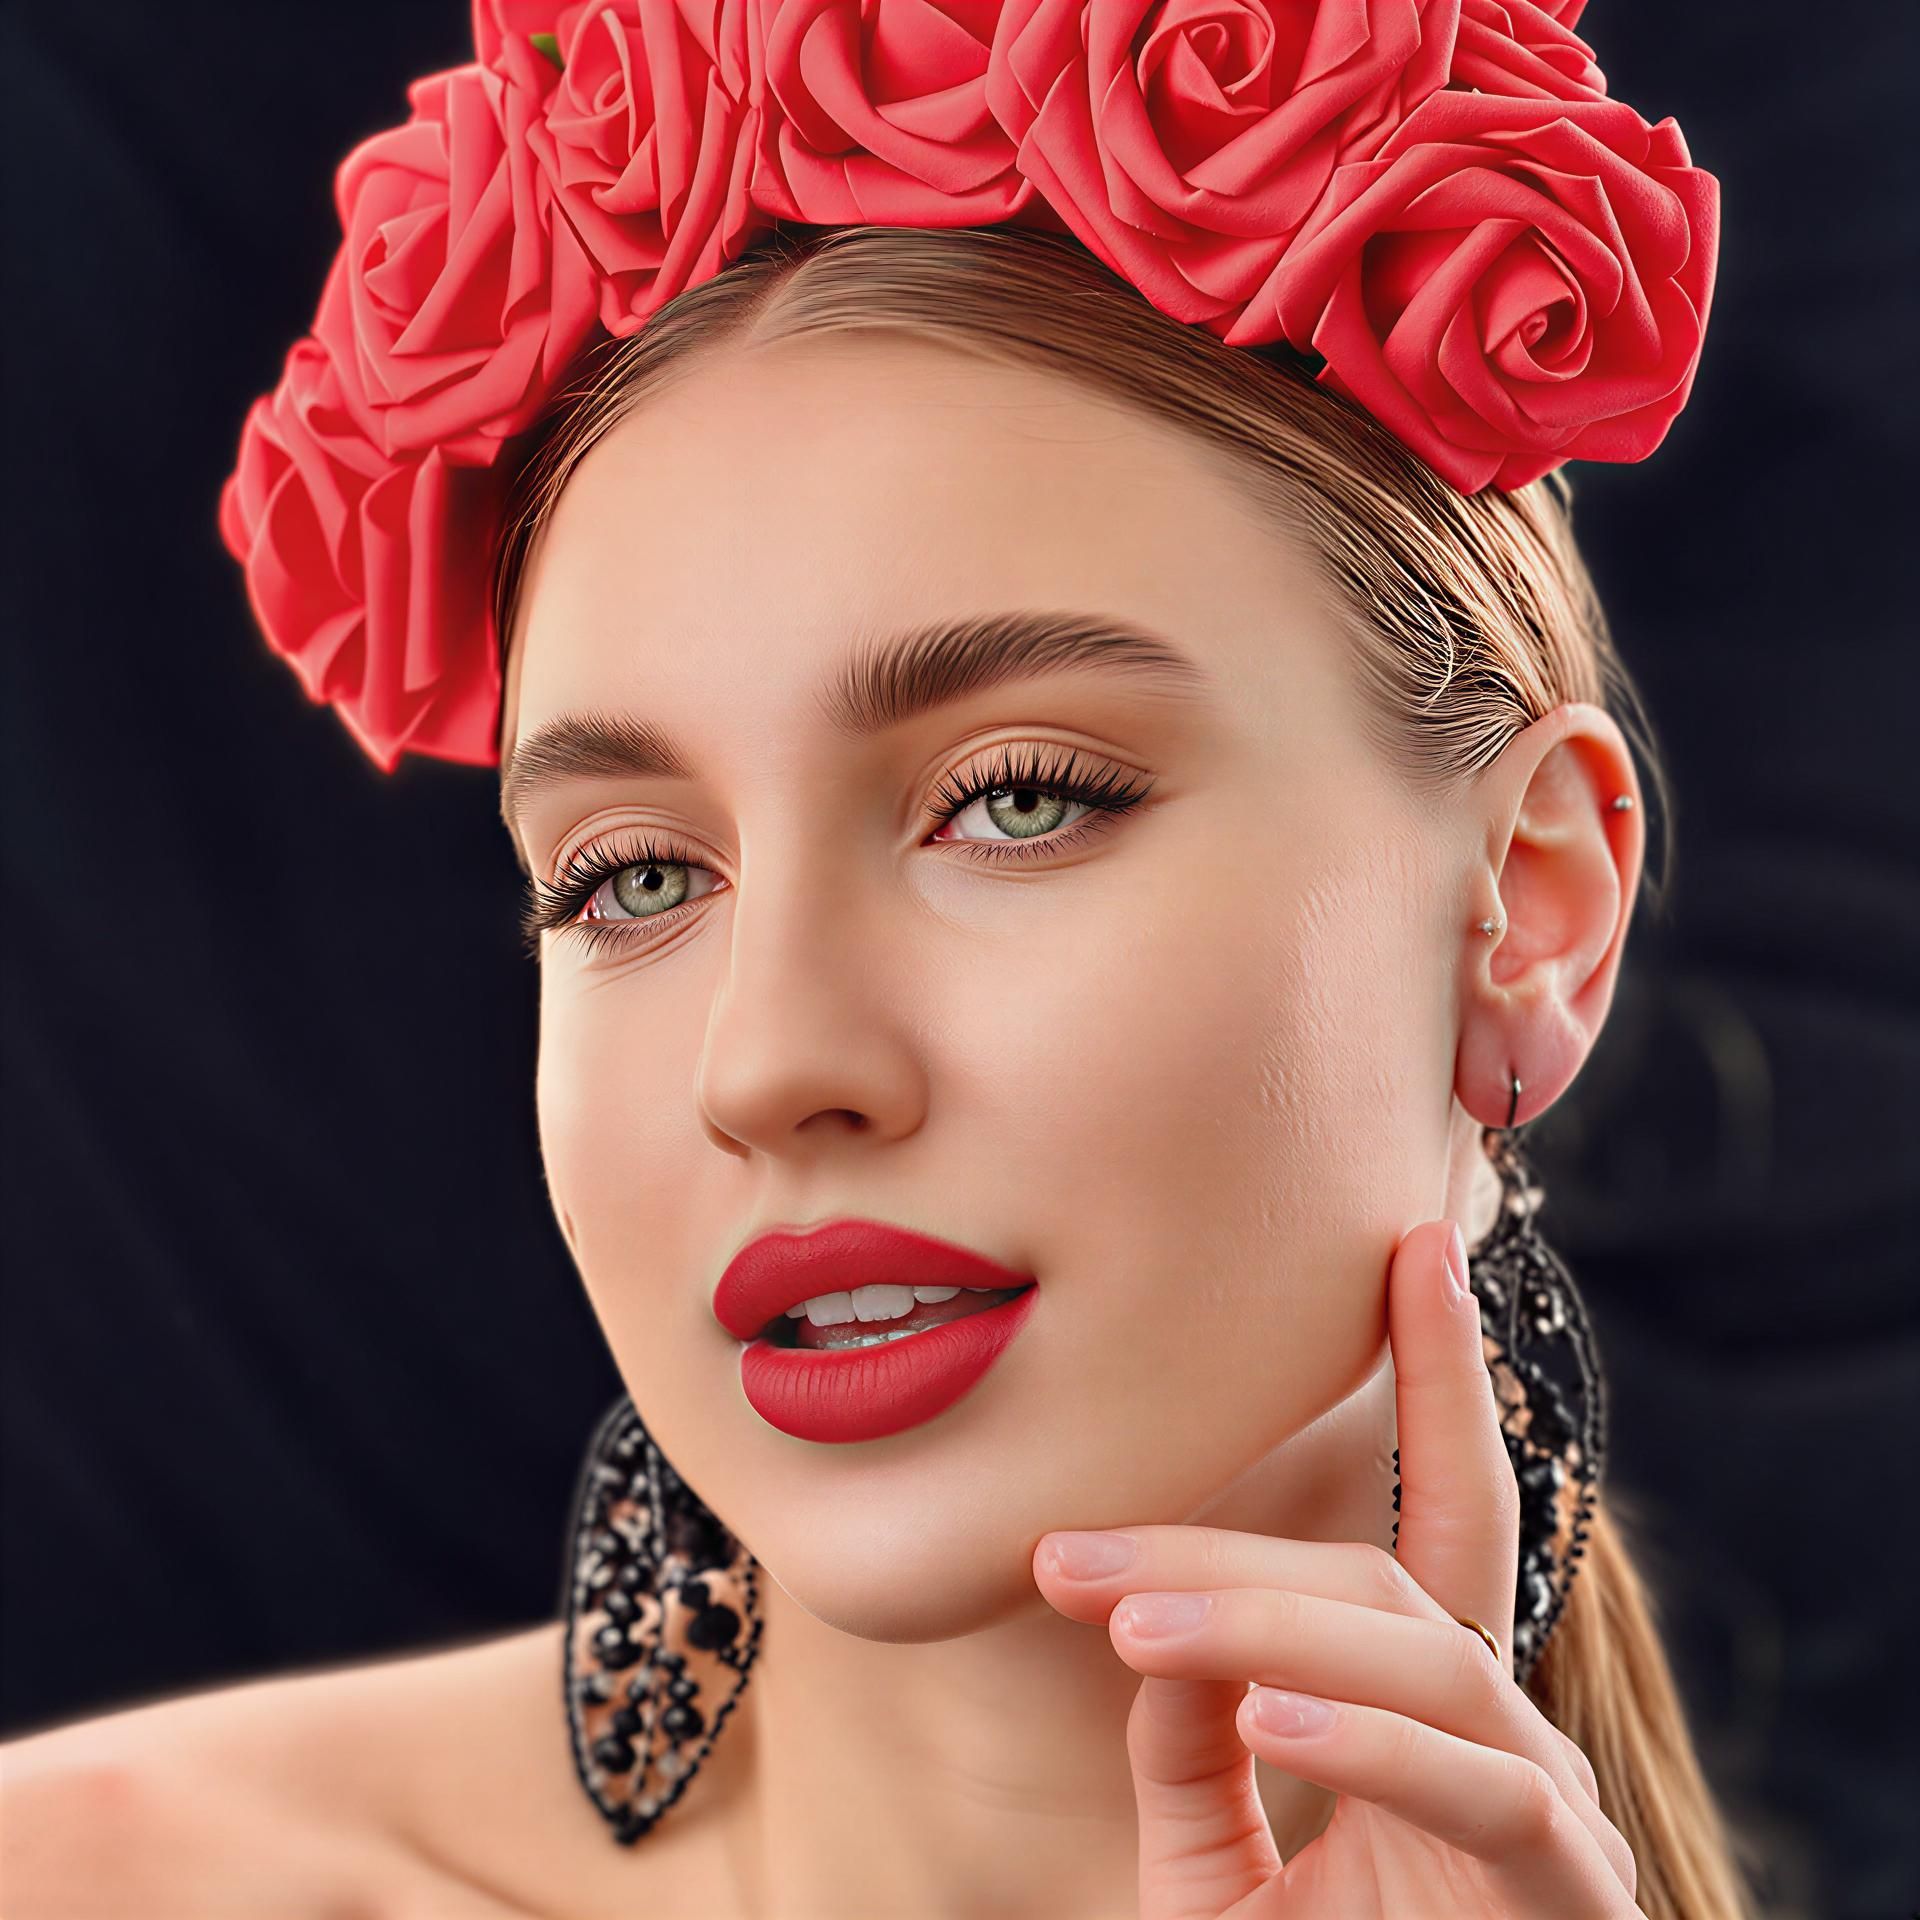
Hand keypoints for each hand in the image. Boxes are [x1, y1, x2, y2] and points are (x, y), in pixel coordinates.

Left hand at [1033, 1219, 1639, 1918]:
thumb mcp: (1212, 1875)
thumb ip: (1189, 1747)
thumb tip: (1148, 1630)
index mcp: (1427, 1713)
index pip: (1431, 1517)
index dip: (1437, 1375)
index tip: (1409, 1246)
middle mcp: (1501, 1736)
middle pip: (1374, 1578)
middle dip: (1222, 1548)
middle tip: (1068, 1550)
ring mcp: (1542, 1810)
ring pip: (1413, 1649)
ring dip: (1257, 1618)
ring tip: (1118, 1616)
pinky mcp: (1559, 1891)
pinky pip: (1468, 1782)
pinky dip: (1360, 1730)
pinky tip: (1253, 1700)